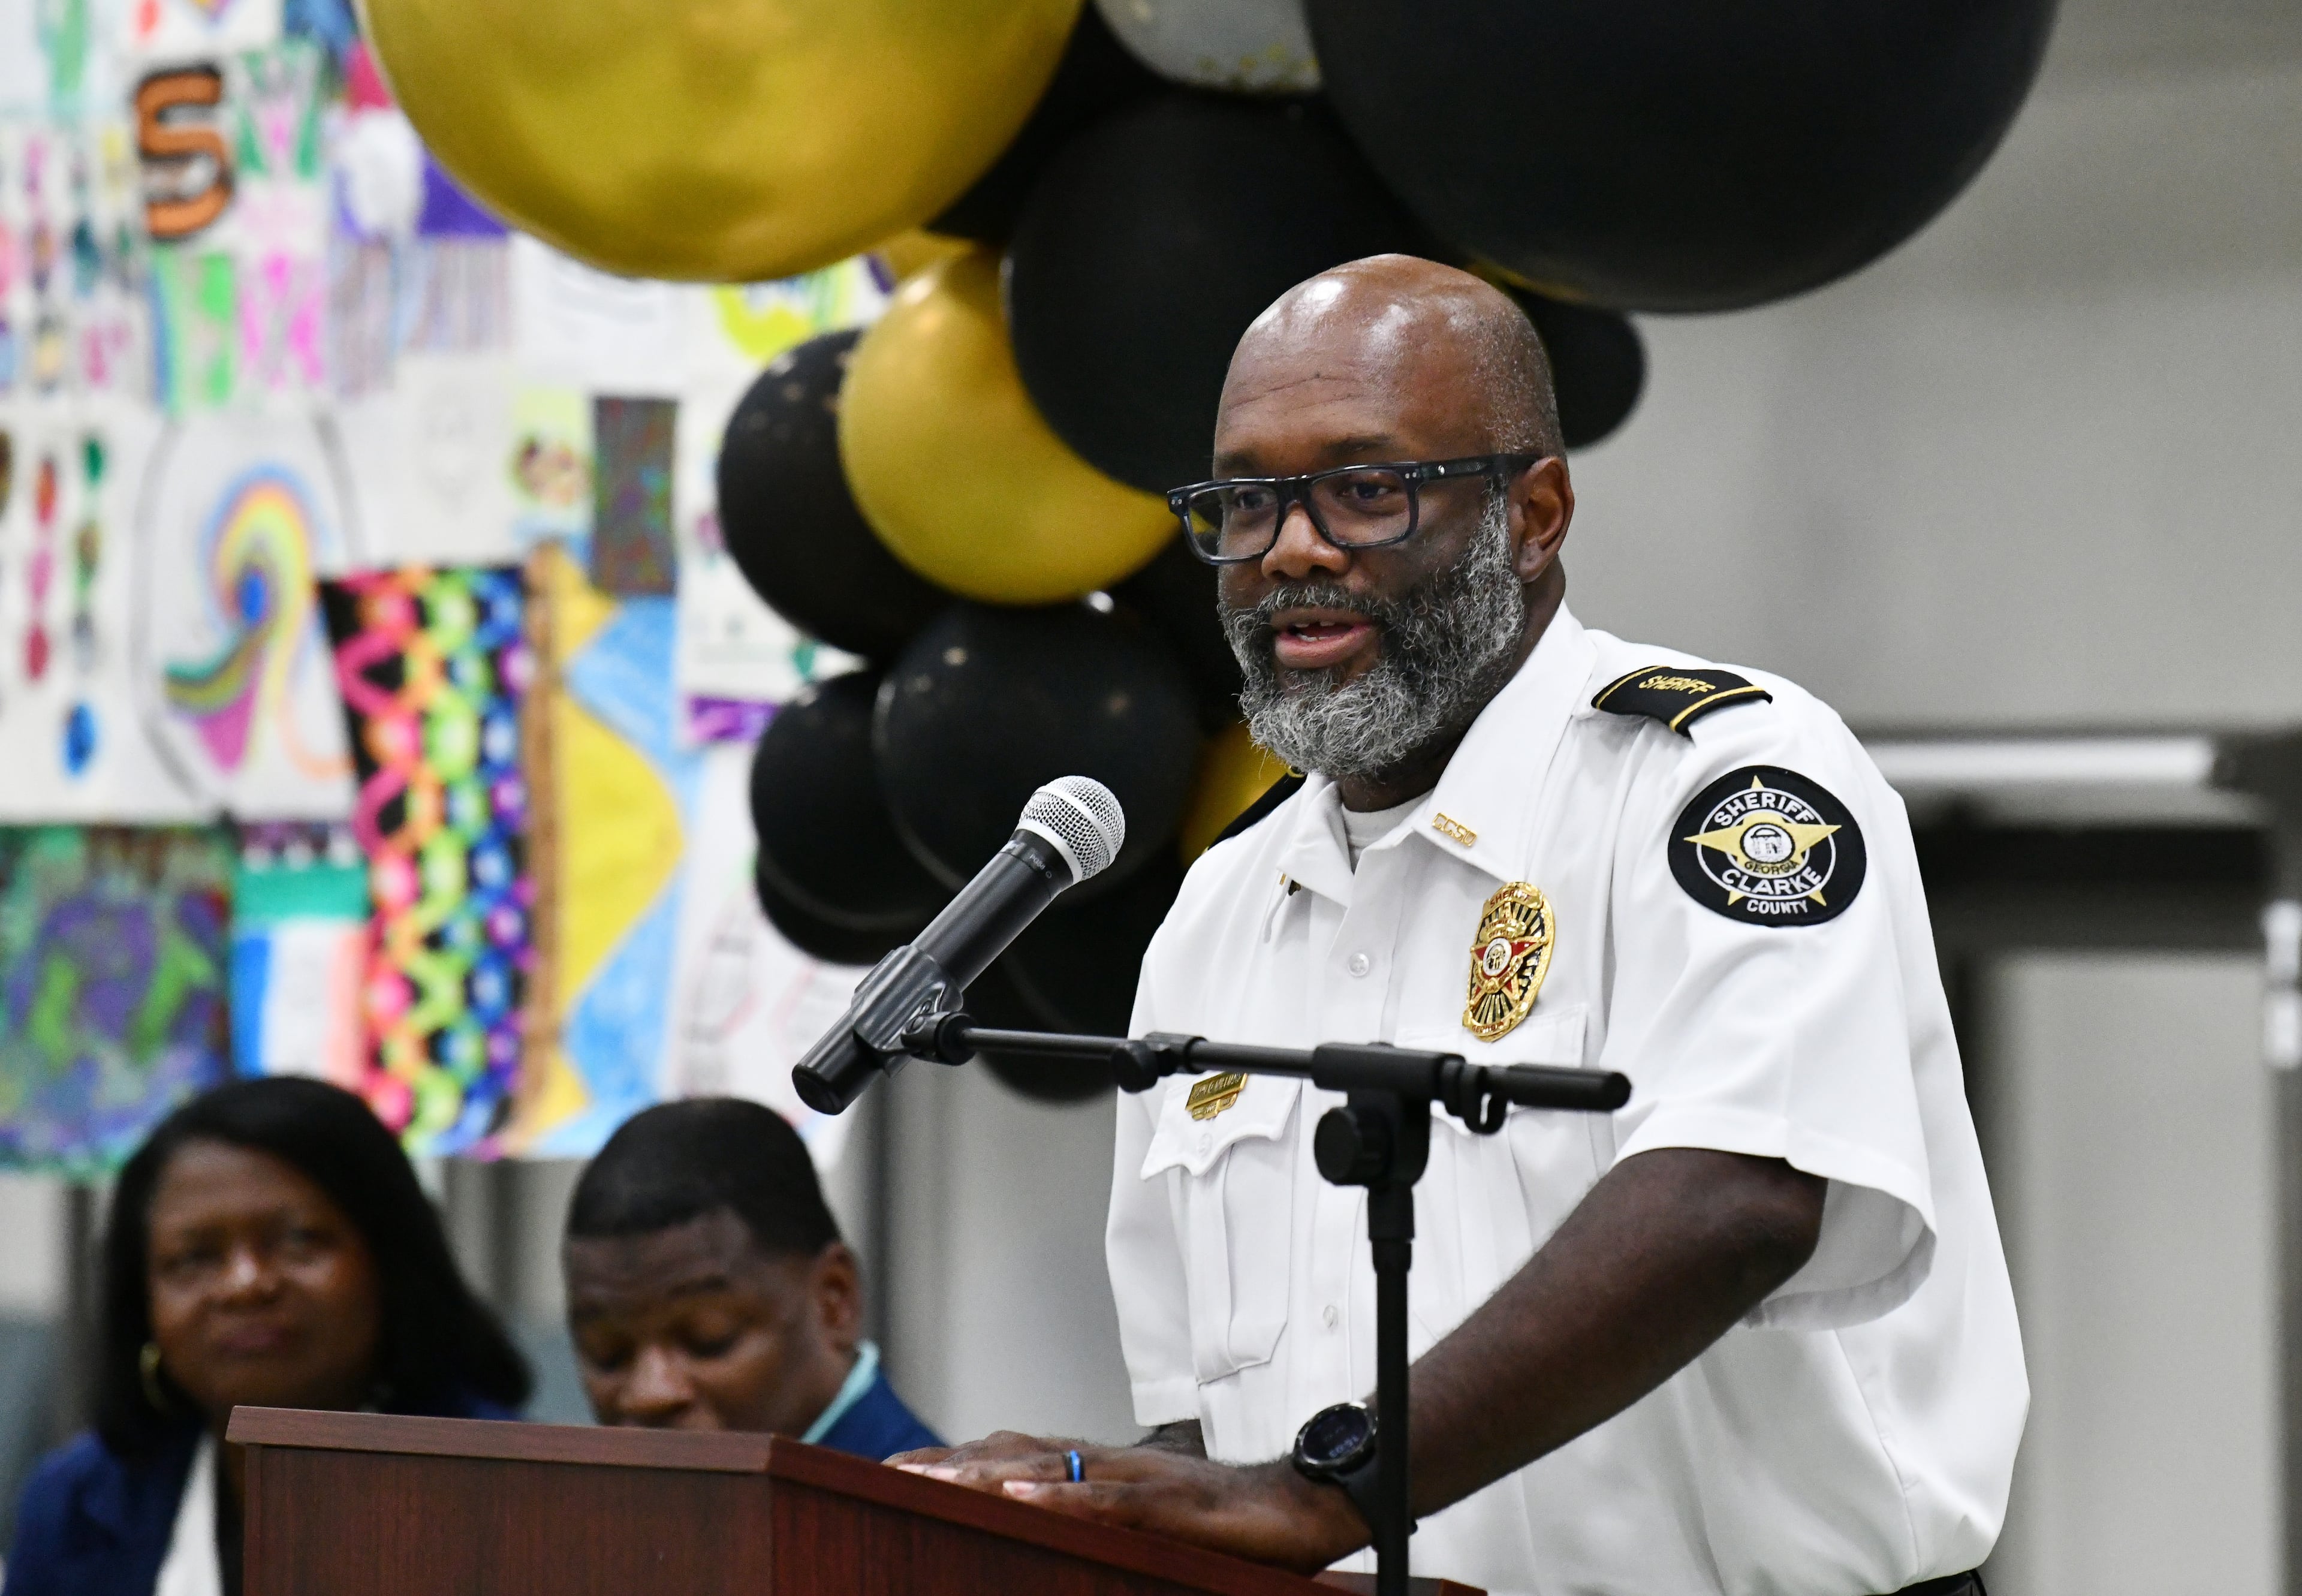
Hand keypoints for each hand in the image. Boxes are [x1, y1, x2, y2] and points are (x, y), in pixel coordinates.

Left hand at [895, 1435, 1368, 1574]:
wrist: (1296, 1508)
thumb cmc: (1222, 1520)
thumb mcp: (1145, 1522)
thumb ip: (1096, 1520)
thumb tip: (1044, 1527)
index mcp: (1099, 1470)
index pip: (1012, 1454)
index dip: (954, 1458)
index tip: (894, 1467)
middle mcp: (1108, 1464)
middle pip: (1014, 1452)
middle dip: (949, 1462)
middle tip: (887, 1470)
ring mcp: (1134, 1480)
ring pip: (1047, 1468)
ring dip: (985, 1473)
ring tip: (932, 1478)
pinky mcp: (1164, 1503)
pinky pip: (1104, 1498)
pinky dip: (1060, 1496)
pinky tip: (1021, 1496)